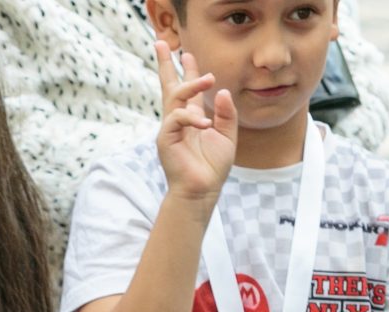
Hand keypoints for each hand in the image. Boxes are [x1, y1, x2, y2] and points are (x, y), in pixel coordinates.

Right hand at [153, 40, 235, 201]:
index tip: (186, 53)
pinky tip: (206, 124)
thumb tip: (223, 91)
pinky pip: (176, 119)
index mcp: (192, 118)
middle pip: (170, 86)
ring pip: (175, 97)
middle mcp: (178, 120)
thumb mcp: (227, 136)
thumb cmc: (212, 168)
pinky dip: (192, 118)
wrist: (201, 192)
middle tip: (161, 43)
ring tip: (208, 79)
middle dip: (165, 65)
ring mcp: (170, 129)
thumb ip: (227, 114)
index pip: (187, 91)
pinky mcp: (166, 139)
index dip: (187, 71)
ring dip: (192, 85)